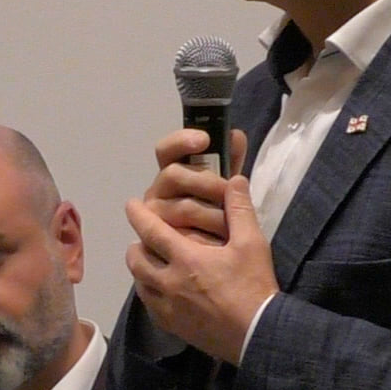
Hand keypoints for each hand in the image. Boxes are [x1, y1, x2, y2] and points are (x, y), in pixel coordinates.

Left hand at [124, 159, 276, 364]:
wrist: (258, 335)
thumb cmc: (254, 286)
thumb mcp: (253, 244)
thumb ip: (240, 209)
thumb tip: (235, 179)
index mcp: (186, 258)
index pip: (151, 230)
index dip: (138, 215)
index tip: (130, 205)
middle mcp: (169, 282)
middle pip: (136, 259)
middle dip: (136, 244)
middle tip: (142, 238)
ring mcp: (168, 307)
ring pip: (139, 283)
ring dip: (140, 269)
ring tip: (148, 262)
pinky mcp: (172, 326)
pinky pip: (149, 305)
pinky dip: (148, 292)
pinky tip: (158, 290)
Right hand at [142, 128, 247, 243]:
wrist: (220, 253)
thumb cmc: (219, 214)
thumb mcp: (227, 184)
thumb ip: (231, 159)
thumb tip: (234, 136)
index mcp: (172, 172)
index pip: (166, 149)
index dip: (182, 141)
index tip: (205, 140)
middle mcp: (159, 191)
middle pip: (173, 175)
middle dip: (206, 181)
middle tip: (227, 194)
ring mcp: (155, 217)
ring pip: (181, 208)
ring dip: (212, 214)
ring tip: (232, 226)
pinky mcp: (159, 244)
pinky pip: (183, 238)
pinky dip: (206, 239)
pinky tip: (221, 242)